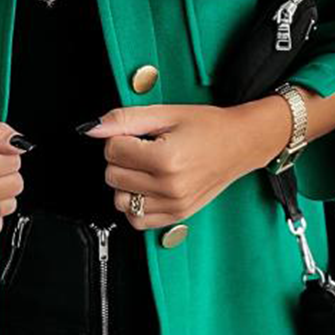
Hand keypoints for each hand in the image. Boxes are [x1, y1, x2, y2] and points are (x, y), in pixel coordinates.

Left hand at [79, 98, 292, 229]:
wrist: (241, 143)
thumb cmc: (209, 127)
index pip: (113, 150)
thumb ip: (125, 119)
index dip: (120, 137)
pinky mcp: (177, 216)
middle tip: (143, 148)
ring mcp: (174, 205)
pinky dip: (135, 204)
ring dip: (125, 183)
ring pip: (119, 200)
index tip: (138, 134)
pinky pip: (136, 220)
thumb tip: (93, 128)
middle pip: (112, 175)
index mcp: (166, 159)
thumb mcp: (167, 114)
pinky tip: (147, 187)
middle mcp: (169, 186)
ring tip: (146, 168)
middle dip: (121, 158)